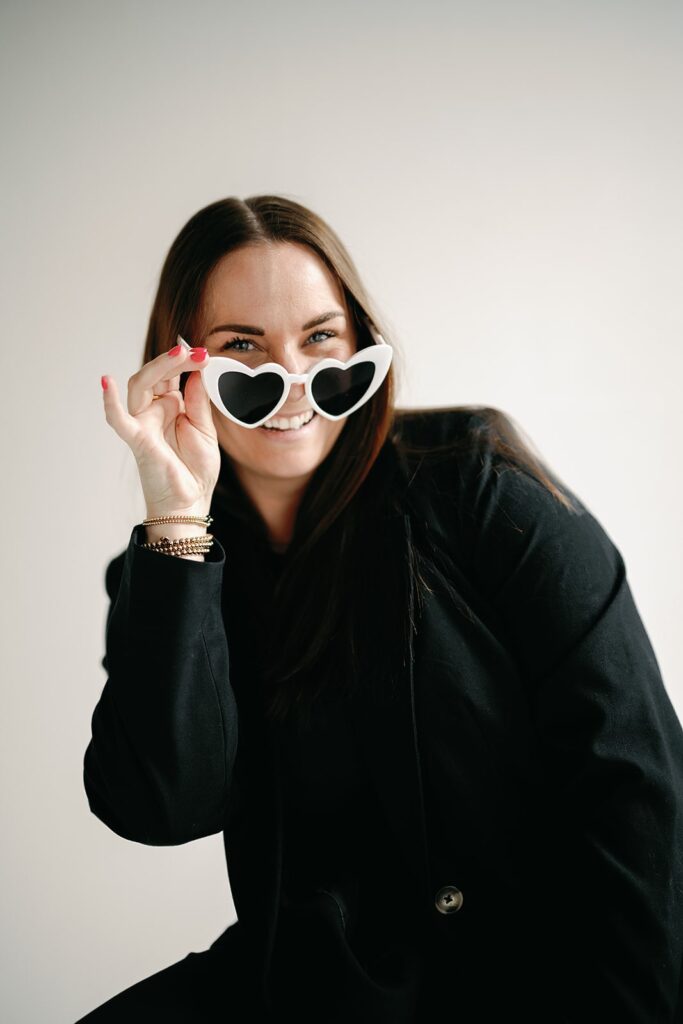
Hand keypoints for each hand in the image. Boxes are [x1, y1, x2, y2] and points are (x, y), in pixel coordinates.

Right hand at [101, 342, 219, 516]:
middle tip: (194, 351)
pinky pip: (118, 420)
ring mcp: (143, 423)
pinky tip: (107, 383)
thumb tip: (197, 372)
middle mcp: (154, 411)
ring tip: (179, 355)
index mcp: (172, 407)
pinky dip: (110, 403)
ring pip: (140, 386)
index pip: (173, 375)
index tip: (204, 354)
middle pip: (156, 375)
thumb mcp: (205, 430)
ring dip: (158, 368)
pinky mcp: (137, 439)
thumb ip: (199, 402)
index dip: (186, 362)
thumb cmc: (195, 470)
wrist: (189, 503)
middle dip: (174, 360)